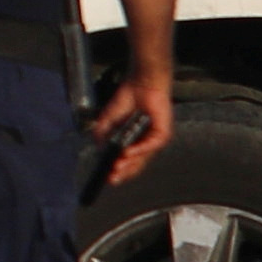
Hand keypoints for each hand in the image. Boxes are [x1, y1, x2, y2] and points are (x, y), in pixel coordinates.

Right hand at [88, 68, 174, 188]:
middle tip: (111, 177)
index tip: (107, 177)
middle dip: (123, 172)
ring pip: (143, 157)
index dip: (119, 170)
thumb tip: (99, 149)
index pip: (129, 161)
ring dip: (129, 163)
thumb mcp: (108, 119)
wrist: (141, 84)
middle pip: (136, 163)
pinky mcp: (162, 134)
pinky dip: (138, 150)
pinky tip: (127, 153)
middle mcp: (146, 143)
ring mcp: (155, 139)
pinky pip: (150, 146)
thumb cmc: (127, 98)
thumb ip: (102, 134)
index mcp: (135, 141)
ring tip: (116, 167)